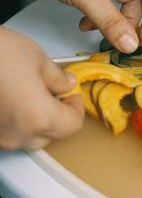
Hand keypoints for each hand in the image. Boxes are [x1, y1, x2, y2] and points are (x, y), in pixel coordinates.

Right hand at [0, 28, 83, 149]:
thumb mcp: (38, 60)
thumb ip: (58, 78)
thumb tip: (66, 84)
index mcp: (38, 117)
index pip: (71, 126)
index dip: (76, 108)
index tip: (73, 95)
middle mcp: (17, 134)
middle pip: (50, 136)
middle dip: (58, 116)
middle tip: (56, 92)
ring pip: (27, 137)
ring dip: (36, 120)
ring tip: (33, 93)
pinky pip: (9, 132)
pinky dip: (16, 120)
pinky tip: (14, 99)